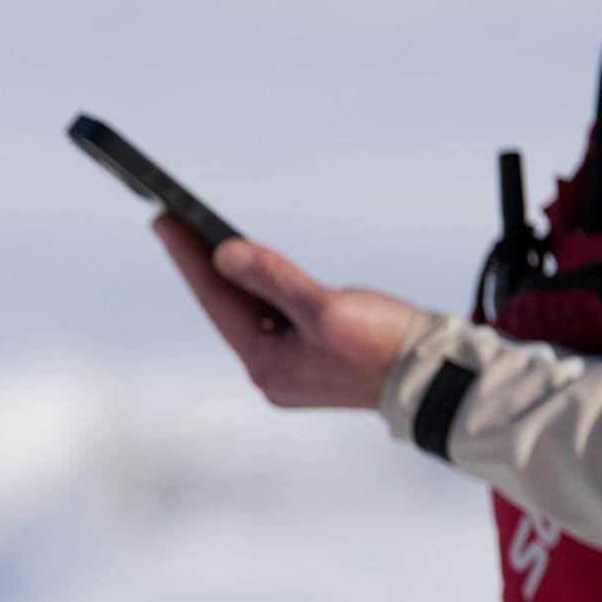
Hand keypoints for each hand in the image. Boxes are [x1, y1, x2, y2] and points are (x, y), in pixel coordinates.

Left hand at [152, 217, 420, 411]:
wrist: (438, 380)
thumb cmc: (387, 347)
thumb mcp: (326, 308)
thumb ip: (273, 279)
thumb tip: (225, 255)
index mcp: (266, 365)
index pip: (216, 300)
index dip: (188, 257)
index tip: (163, 221)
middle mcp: (272, 373)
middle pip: (228, 308)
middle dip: (204, 265)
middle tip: (174, 224)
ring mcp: (292, 371)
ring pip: (252, 314)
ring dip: (235, 278)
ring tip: (204, 241)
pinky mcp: (314, 363)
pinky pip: (275, 321)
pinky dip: (264, 294)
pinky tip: (255, 273)